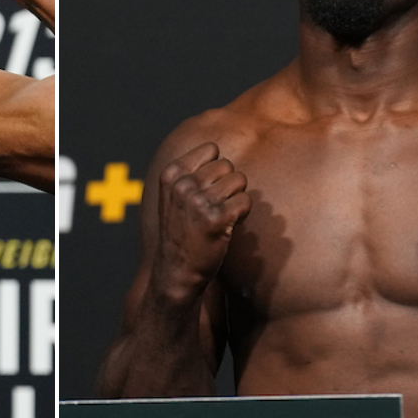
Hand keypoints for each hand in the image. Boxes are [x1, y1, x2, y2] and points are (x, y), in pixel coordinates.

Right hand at [154, 142, 251, 293]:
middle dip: (228, 184)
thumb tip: (216, 148)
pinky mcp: (217, 219)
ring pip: (239, 180)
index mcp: (171, 174)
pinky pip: (246, 201)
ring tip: (222, 215)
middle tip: (217, 205)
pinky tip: (228, 226)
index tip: (207, 189)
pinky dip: (243, 213)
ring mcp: (198, 201)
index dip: (216, 169)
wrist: (176, 270)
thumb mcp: (173, 195)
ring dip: (236, 198)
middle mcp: (183, 184)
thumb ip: (189, 171)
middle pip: (227, 165)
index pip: (211, 149)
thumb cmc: (181, 230)